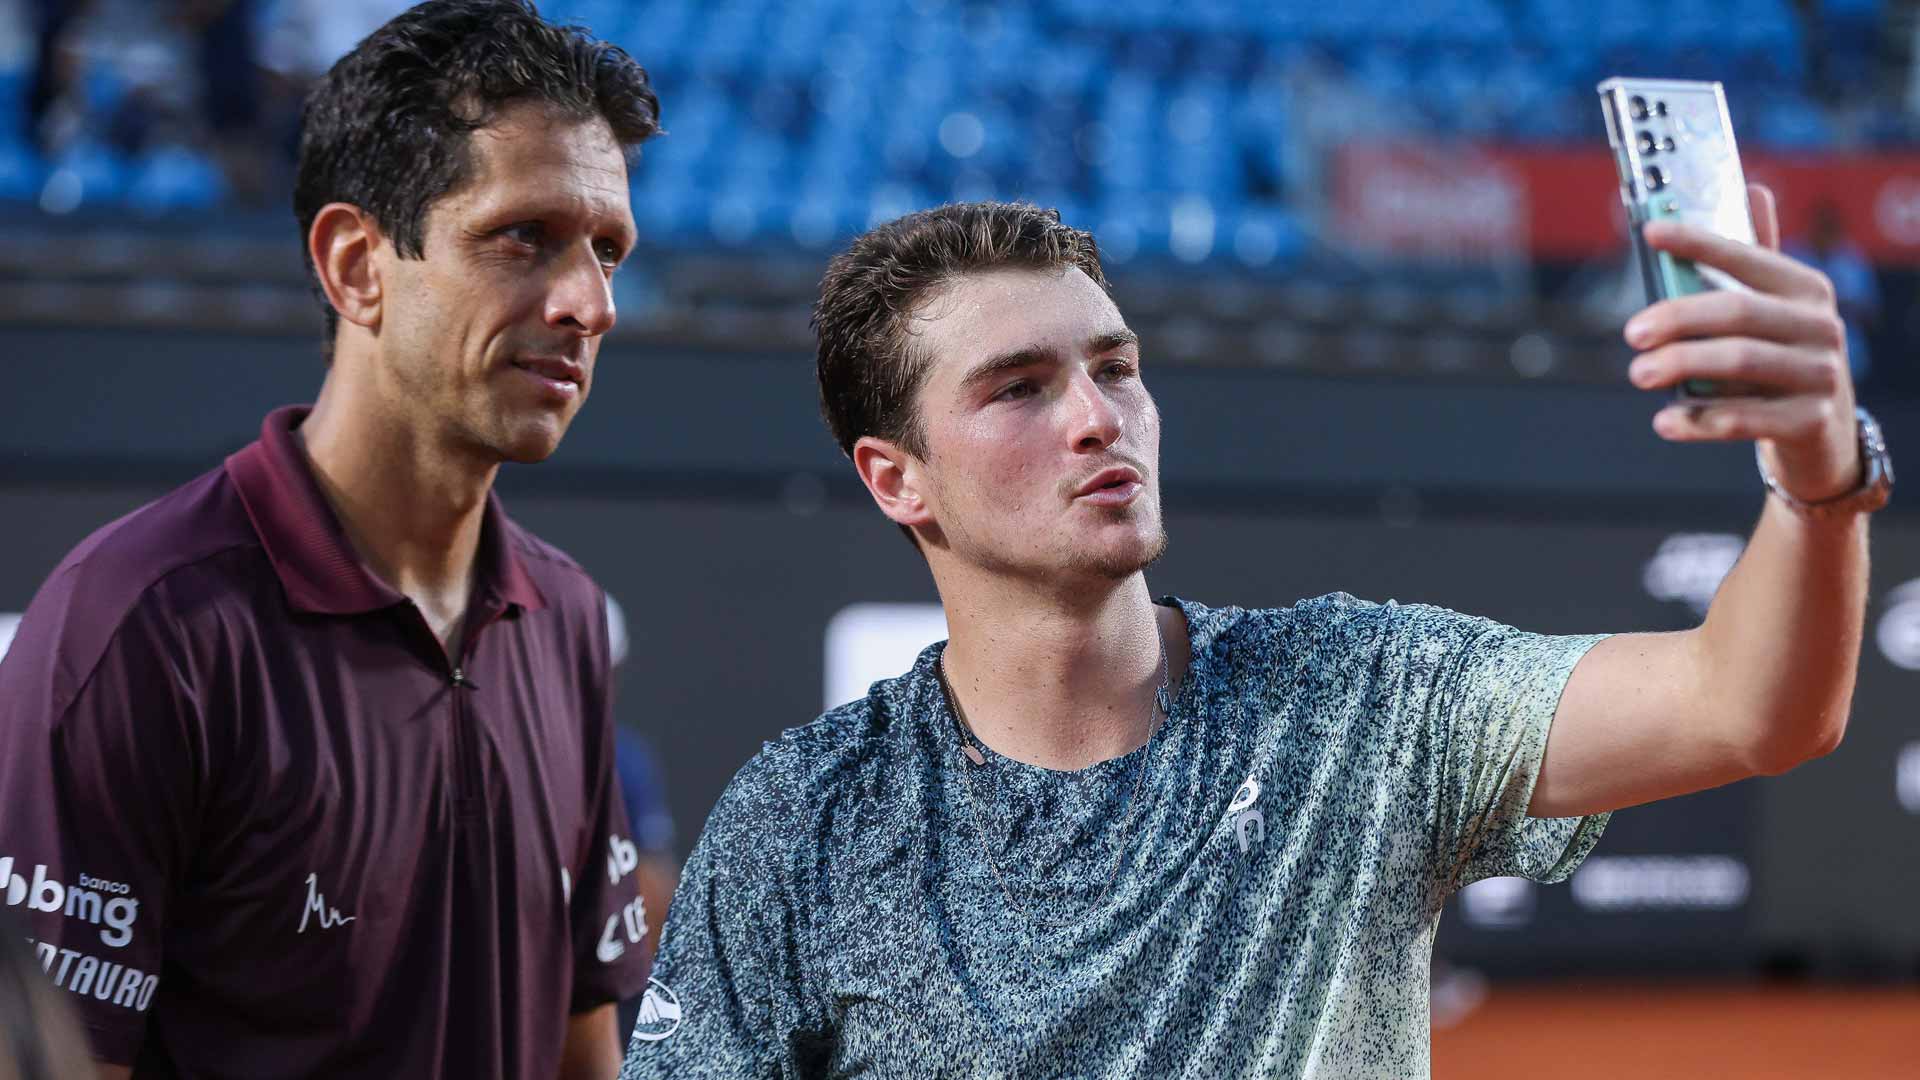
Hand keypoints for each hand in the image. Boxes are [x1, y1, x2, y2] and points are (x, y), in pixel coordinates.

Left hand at [1623, 183, 1859, 502]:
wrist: (1821, 434)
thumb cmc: (1779, 360)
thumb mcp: (1772, 311)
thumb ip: (1755, 260)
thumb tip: (1751, 189)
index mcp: (1806, 289)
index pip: (1747, 256)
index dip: (1699, 242)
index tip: (1650, 233)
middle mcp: (1820, 326)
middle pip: (1736, 311)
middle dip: (1677, 317)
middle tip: (1631, 333)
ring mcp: (1821, 375)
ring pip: (1739, 361)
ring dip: (1680, 365)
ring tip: (1638, 374)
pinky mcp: (1811, 421)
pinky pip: (1745, 419)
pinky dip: (1698, 420)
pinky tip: (1664, 421)